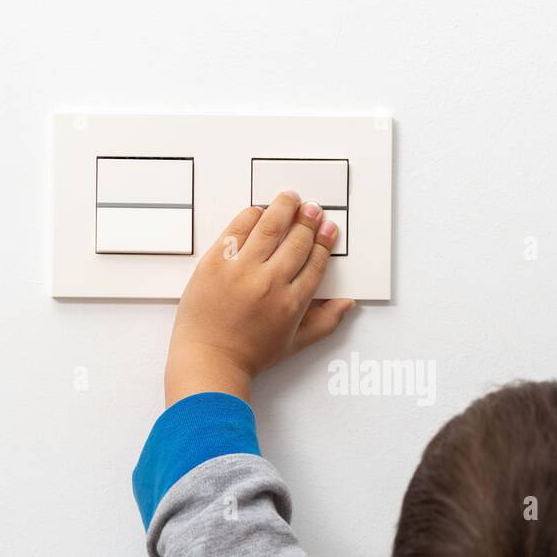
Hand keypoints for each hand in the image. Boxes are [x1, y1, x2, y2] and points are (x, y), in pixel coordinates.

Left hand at [164, 192, 354, 405]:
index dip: (323, 241)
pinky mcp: (216, 262)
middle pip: (297, 240)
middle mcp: (270, 283)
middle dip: (308, 220)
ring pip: (270, 226)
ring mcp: (241, 270)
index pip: (315, 262)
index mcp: (292, 303)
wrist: (208, 359)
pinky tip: (258, 212)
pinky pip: (237, 229)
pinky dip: (251, 216)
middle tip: (312, 209)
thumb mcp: (293, 344)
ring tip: (290, 198)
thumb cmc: (249, 355)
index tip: (327, 228)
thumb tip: (347, 303)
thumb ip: (324, 322)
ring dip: (284, 207)